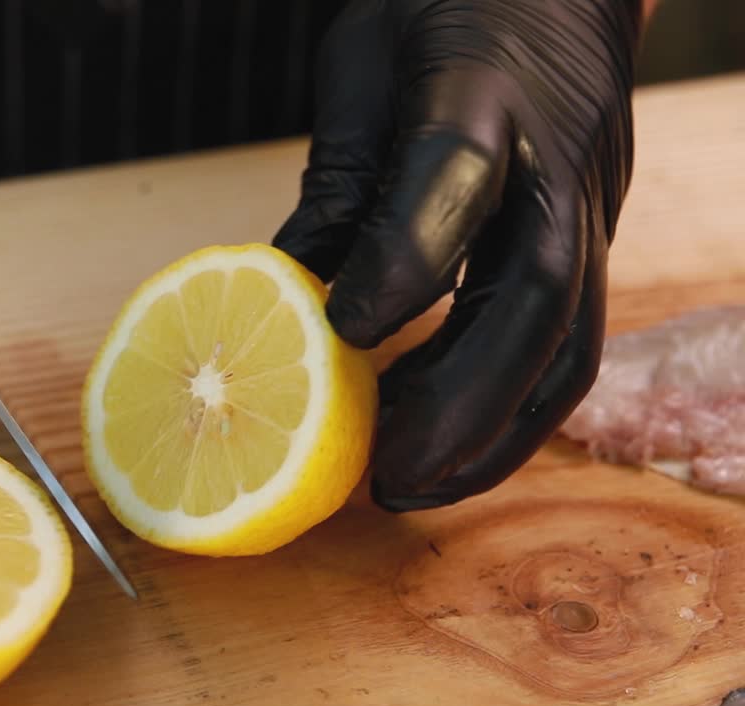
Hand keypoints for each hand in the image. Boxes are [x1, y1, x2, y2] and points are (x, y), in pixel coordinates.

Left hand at [272, 0, 645, 510]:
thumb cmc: (442, 8)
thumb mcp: (362, 62)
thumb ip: (337, 177)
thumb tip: (279, 291)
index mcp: (480, 86)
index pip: (450, 178)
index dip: (401, 262)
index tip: (337, 338)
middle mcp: (553, 154)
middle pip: (533, 291)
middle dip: (460, 398)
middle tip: (384, 473)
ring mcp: (590, 199)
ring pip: (570, 338)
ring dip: (495, 431)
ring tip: (413, 485)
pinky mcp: (598, 235)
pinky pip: (572, 339)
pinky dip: (514, 409)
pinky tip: (451, 445)